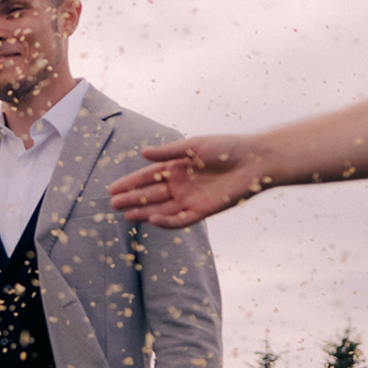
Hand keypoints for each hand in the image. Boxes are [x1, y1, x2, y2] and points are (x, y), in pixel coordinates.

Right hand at [108, 137, 268, 227]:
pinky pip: (181, 219)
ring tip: (126, 215)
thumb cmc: (226, 148)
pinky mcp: (202, 211)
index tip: (112, 189)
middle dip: (132, 199)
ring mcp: (190, 199)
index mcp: (176, 168)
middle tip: (113, 205)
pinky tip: (153, 220)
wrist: (254, 161)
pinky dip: (167, 221)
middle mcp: (180, 185)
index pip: (147, 177)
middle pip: (150, 195)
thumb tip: (143, 153)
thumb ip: (169, 152)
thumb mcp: (194, 146)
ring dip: (144, 212)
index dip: (130, 183)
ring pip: (161, 209)